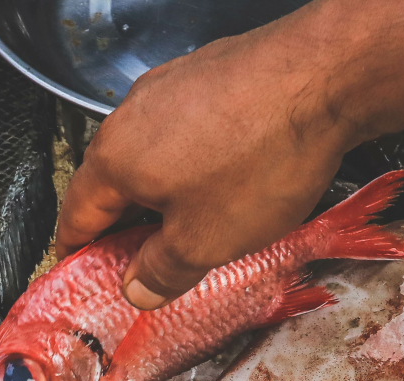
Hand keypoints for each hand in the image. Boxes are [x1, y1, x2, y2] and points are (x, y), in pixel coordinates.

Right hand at [53, 8, 362, 308]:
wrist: (328, 74)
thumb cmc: (262, 155)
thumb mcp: (205, 241)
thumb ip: (161, 271)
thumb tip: (139, 287)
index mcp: (114, 158)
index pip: (75, 216)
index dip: (77, 254)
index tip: (82, 274)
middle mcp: (132, 114)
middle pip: (112, 181)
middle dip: (124, 223)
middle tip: (144, 262)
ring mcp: (170, 86)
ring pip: (152, 151)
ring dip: (163, 189)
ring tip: (193, 220)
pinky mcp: (210, 71)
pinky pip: (187, 126)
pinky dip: (194, 157)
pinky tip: (227, 175)